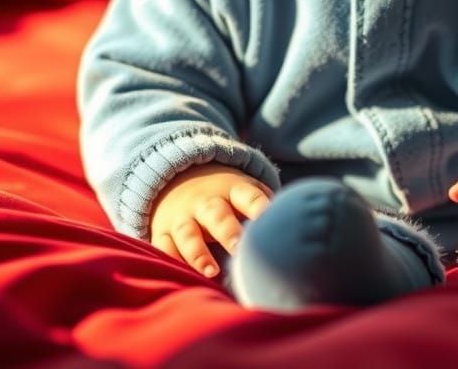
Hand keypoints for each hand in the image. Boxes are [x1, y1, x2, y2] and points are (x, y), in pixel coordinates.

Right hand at [150, 163, 272, 276]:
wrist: (177, 177)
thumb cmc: (225, 194)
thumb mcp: (244, 189)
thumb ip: (265, 204)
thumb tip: (294, 225)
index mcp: (232, 189)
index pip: (248, 195)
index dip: (259, 206)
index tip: (269, 218)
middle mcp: (206, 202)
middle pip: (217, 215)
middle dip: (228, 232)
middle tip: (240, 248)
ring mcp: (182, 217)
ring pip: (188, 234)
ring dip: (199, 253)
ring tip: (212, 272)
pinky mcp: (162, 232)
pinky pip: (163, 249)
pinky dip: (170, 263)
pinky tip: (180, 279)